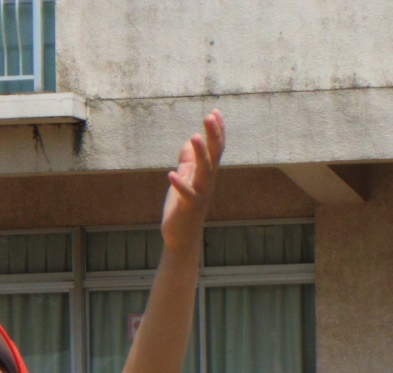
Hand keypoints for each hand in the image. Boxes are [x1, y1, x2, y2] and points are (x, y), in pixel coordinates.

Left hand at [161, 110, 224, 251]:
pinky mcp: (188, 207)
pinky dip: (180, 185)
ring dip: (201, 155)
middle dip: (213, 136)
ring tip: (195, 136)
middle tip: (210, 116)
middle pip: (214, 156)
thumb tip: (189, 143)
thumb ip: (188, 162)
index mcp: (206, 175)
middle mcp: (207, 182)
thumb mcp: (185, 179)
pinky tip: (171, 174)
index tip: (215, 112)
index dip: (217, 132)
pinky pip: (186, 194)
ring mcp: (200, 194)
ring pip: (204, 172)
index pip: (215, 150)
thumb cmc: (183, 207)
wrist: (182, 236)